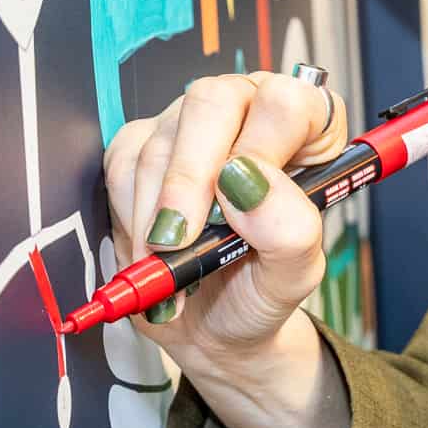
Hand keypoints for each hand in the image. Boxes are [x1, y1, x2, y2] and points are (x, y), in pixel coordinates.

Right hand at [102, 71, 351, 377]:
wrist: (214, 325)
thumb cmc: (262, 287)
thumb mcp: (295, 275)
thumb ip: (291, 231)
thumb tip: (246, 181)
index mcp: (305, 125)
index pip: (284, 104)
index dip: (257, 152)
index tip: (237, 209)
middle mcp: (245, 110)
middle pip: (210, 102)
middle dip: (189, 178)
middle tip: (180, 241)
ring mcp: (188, 124)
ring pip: (159, 141)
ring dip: (157, 215)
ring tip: (174, 271)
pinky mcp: (139, 145)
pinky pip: (122, 164)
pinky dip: (132, 219)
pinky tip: (153, 255)